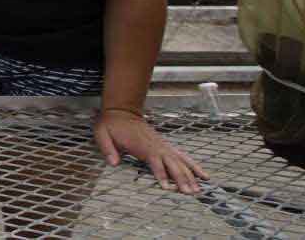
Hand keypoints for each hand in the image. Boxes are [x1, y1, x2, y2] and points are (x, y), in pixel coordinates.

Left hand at [93, 108, 207, 193]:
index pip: (154, 161)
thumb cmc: (111, 124)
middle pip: (171, 163)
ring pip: (180, 161)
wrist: (121, 111)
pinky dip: (193, 166)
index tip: (167, 187)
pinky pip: (182, 156)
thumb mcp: (102, 134)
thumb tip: (113, 163)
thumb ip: (107, 148)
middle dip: (181, 179)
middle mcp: (155, 145)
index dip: (161, 174)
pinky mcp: (165, 146)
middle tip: (189, 193)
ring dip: (190, 175)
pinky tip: (203, 176)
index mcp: (140, 145)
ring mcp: (162, 145)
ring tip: (198, 190)